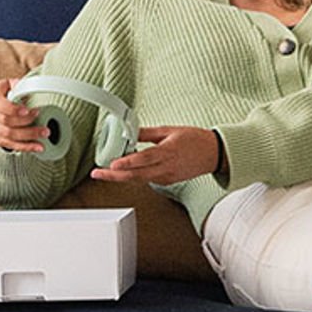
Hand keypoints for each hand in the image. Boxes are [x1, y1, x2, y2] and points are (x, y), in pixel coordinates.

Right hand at [0, 76, 47, 154]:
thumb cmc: (2, 95)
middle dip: (27, 126)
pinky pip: (7, 144)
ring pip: (7, 136)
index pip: (0, 104)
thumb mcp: (8, 85)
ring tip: (42, 137)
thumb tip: (29, 89)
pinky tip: (34, 146)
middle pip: (6, 123)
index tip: (29, 111)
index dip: (14, 109)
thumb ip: (18, 86)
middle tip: (44, 128)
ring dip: (28, 139)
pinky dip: (22, 146)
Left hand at [90, 125, 222, 186]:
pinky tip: (124, 170)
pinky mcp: (167, 181)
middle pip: (136, 175)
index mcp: (167, 152)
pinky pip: (147, 179)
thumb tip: (130, 131)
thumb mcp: (169, 130)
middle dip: (114, 175)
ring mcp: (166, 177)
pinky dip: (134, 176)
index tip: (113, 163)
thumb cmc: (194, 140)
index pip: (144, 159)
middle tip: (98, 173)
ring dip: (121, 176)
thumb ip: (148, 133)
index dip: (127, 162)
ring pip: (139, 179)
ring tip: (105, 172)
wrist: (213, 154)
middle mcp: (166, 168)